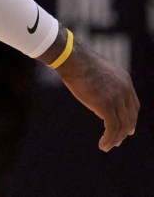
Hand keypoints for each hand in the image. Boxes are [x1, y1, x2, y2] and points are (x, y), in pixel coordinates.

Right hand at [55, 37, 138, 151]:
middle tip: (117, 142)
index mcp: (124, 80)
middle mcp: (125, 90)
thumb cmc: (76, 63)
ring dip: (116, 139)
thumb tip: (100, 107)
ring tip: (107, 146)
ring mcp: (117, 98)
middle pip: (130, 117)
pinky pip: (112, 128)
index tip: (128, 130)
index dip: (131, 118)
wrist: (71, 59)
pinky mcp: (106, 105)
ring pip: (123, 125)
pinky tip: (103, 145)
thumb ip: (103, 89)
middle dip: (125, 131)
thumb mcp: (96, 74)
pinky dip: (109, 139)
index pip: (133, 105)